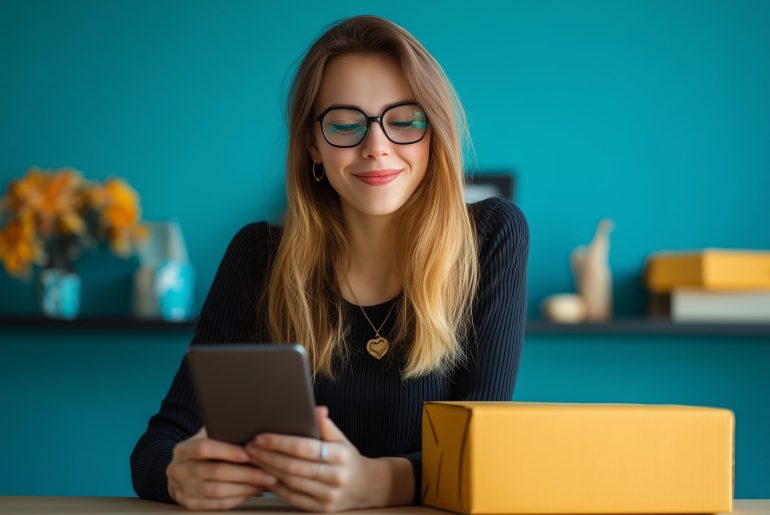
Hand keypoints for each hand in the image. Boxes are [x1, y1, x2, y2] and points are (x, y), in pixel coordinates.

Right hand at [166, 427, 277, 509]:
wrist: (184, 470)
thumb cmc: (205, 450)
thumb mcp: (208, 436)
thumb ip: (223, 433)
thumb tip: (251, 431)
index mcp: (182, 450)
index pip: (203, 448)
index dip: (227, 451)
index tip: (249, 453)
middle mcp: (178, 471)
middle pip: (214, 472)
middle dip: (245, 473)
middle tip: (267, 473)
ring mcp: (182, 490)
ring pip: (217, 491)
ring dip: (245, 488)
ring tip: (265, 483)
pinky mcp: (190, 505)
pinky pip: (217, 505)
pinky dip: (238, 498)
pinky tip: (252, 491)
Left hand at [245, 406, 381, 511]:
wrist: (365, 487)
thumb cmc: (348, 459)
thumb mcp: (342, 439)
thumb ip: (326, 426)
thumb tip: (316, 409)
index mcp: (340, 456)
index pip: (305, 448)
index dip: (280, 442)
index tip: (261, 437)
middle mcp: (335, 477)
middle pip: (293, 466)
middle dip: (267, 456)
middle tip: (250, 447)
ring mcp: (328, 496)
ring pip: (290, 482)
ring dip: (267, 469)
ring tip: (253, 458)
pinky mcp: (320, 509)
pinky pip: (292, 497)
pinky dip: (275, 486)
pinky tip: (264, 475)